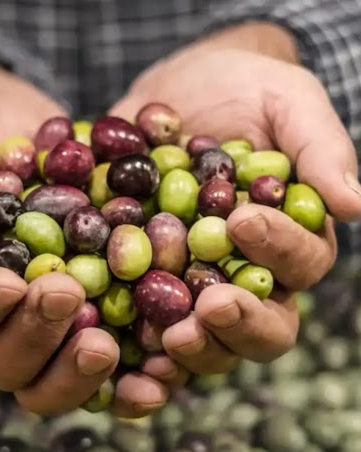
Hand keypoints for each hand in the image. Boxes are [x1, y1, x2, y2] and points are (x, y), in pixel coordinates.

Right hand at [0, 45, 175, 416]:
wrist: (20, 128)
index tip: (8, 282)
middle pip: (3, 363)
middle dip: (34, 335)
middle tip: (67, 295)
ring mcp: (47, 334)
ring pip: (53, 380)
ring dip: (79, 371)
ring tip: (109, 343)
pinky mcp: (97, 325)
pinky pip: (112, 370)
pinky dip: (132, 383)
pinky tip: (160, 377)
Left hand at [112, 23, 360, 374]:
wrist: (171, 95)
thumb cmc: (242, 91)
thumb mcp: (285, 100)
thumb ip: (319, 147)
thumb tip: (354, 205)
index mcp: (291, 243)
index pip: (301, 264)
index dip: (278, 250)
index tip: (243, 222)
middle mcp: (249, 281)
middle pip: (263, 329)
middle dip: (239, 324)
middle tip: (209, 308)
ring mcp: (194, 295)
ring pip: (208, 347)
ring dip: (192, 352)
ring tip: (167, 336)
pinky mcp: (143, 296)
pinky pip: (144, 341)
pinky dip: (134, 360)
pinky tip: (115, 356)